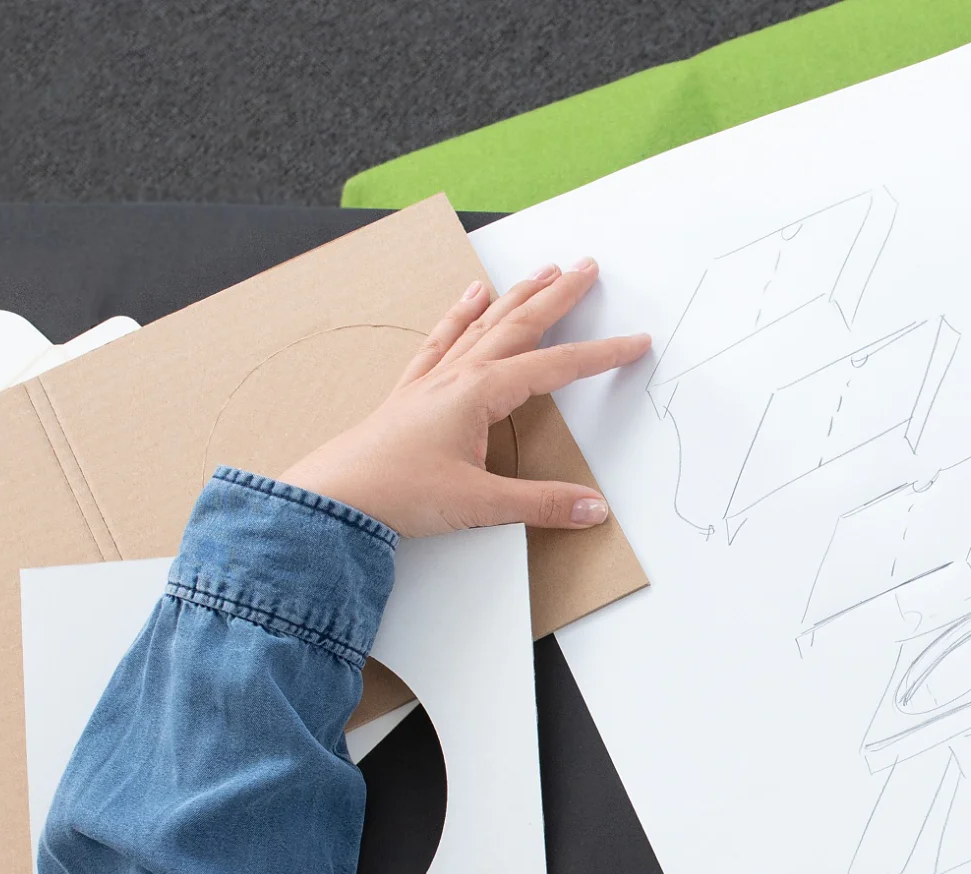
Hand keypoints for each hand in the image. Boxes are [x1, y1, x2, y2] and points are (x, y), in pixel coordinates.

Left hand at [281, 258, 649, 535]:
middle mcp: (459, 375)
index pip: (556, 367)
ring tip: (542, 271)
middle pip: (520, 324)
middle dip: (558, 295)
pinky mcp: (413, 391)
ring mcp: (434, 379)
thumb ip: (542, 504)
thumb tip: (594, 508)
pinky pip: (444, 338)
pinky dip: (461, 312)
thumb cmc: (399, 492)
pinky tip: (472, 294)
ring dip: (517, 295)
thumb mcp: (481, 503)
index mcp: (480, 393)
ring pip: (485, 323)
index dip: (600, 355)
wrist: (335, 497)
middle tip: (587, 267)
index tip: (635, 341)